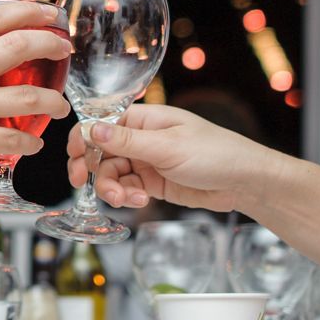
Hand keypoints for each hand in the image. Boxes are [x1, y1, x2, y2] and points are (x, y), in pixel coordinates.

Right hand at [0, 0, 72, 194]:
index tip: (47, 13)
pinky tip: (36, 142)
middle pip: (16, 46)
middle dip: (51, 43)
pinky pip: (15, 137)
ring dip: (54, 101)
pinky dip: (33, 141)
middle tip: (65, 49)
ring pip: (27, 96)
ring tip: (61, 106)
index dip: (26, 10)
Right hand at [67, 104, 284, 213]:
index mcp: (144, 118)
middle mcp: (141, 137)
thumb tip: (91, 128)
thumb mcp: (167, 146)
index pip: (101, 124)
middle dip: (93, 170)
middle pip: (101, 152)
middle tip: (83, 185)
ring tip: (127, 199)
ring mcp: (146, 160)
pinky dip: (127, 196)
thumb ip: (127, 140)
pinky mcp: (153, 182)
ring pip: (111, 173)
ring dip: (112, 187)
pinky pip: (127, 187)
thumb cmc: (216, 153)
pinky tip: (139, 201)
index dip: (82, 140)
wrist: (246, 183)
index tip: (73, 158)